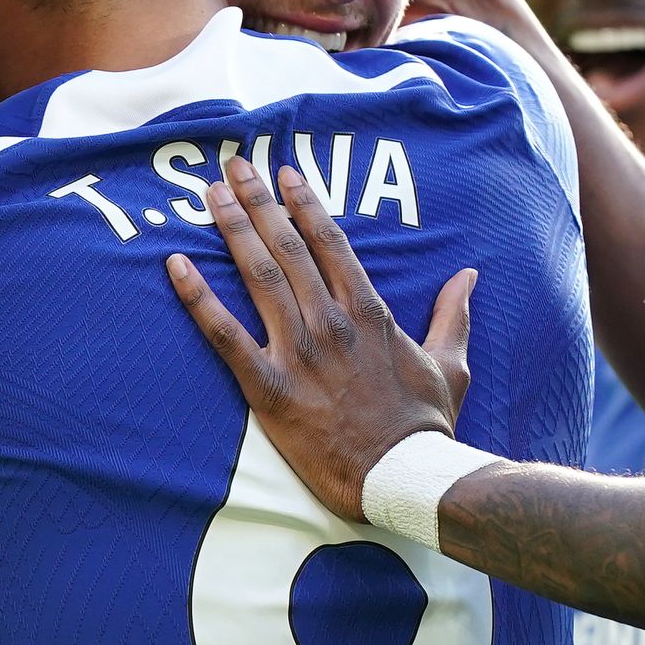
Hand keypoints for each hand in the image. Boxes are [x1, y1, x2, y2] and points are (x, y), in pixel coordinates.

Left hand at [166, 156, 476, 521]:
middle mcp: (331, 321)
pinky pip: (225, 336)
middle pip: (287, 247)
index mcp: (369, 312)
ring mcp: (299, 352)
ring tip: (210, 195)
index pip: (331, 242)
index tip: (284, 173)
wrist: (404, 477)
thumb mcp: (451, 363)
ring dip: (233, 230)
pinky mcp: (270, 388)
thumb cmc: (426, 425)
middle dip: (259, 202)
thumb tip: (469, 276)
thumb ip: (452, 314)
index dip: (304, 203)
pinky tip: (176, 267)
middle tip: (234, 166)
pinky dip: (198, 299)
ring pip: (258, 277)